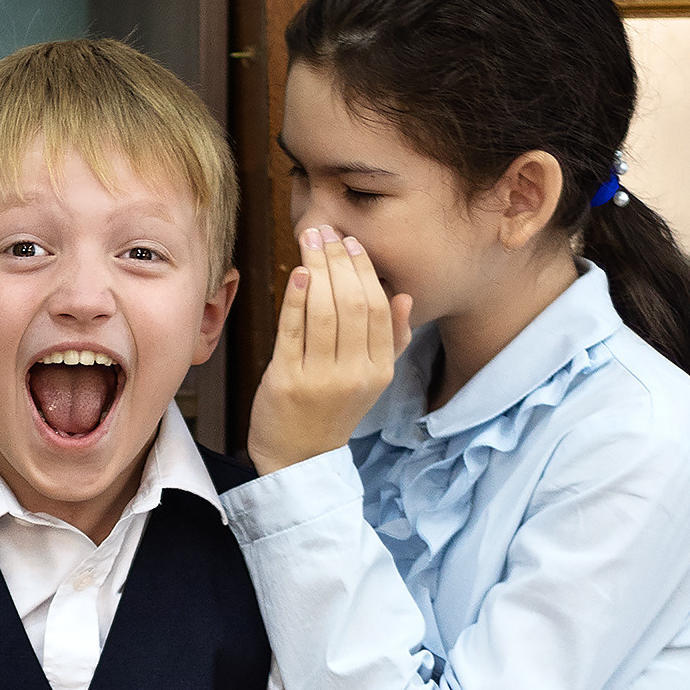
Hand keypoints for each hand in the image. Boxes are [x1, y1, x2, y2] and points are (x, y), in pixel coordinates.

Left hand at [247, 227, 413, 476]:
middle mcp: (353, 374)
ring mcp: (319, 378)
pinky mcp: (286, 381)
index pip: (378, 309)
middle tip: (326, 231)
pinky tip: (296, 273)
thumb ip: (391, 340)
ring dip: (315, 268)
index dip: (365, 270)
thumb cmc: (332, 410)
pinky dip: (294, 298)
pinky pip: (291, 330)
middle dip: (338, 260)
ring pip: (323, 311)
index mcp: (378, 371)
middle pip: (353, 304)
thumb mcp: (371, 380)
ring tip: (308, 240)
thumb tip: (404, 296)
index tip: (350, 242)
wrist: (298, 458)